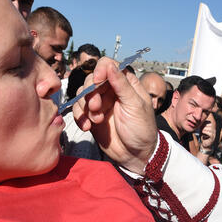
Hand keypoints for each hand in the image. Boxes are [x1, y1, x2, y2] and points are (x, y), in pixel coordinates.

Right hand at [73, 58, 157, 174]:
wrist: (136, 155)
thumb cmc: (142, 129)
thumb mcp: (135, 106)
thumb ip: (122, 85)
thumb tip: (110, 65)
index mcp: (126, 83)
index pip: (109, 65)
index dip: (100, 70)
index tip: (98, 81)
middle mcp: (111, 90)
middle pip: (92, 79)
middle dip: (90, 92)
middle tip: (96, 108)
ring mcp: (100, 103)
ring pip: (82, 94)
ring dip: (84, 106)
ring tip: (96, 120)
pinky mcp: (92, 117)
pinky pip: (78, 110)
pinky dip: (79, 117)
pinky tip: (86, 127)